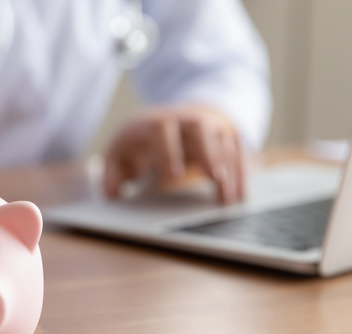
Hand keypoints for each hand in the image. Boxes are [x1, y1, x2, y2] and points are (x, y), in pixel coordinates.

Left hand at [103, 105, 245, 203]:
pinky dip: (241, 172)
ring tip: (228, 198)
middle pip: (199, 127)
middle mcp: (183, 119)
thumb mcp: (120, 153)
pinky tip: (239, 194)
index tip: (173, 175)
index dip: (168, 150)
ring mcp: (208, 126)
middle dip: (208, 151)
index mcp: (153, 123)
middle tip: (215, 177)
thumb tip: (110, 194)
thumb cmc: (142, 143)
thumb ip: (112, 173)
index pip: (161, 129)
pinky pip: (238, 150)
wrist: (173, 119)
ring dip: (228, 167)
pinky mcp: (225, 136)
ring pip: (222, 140)